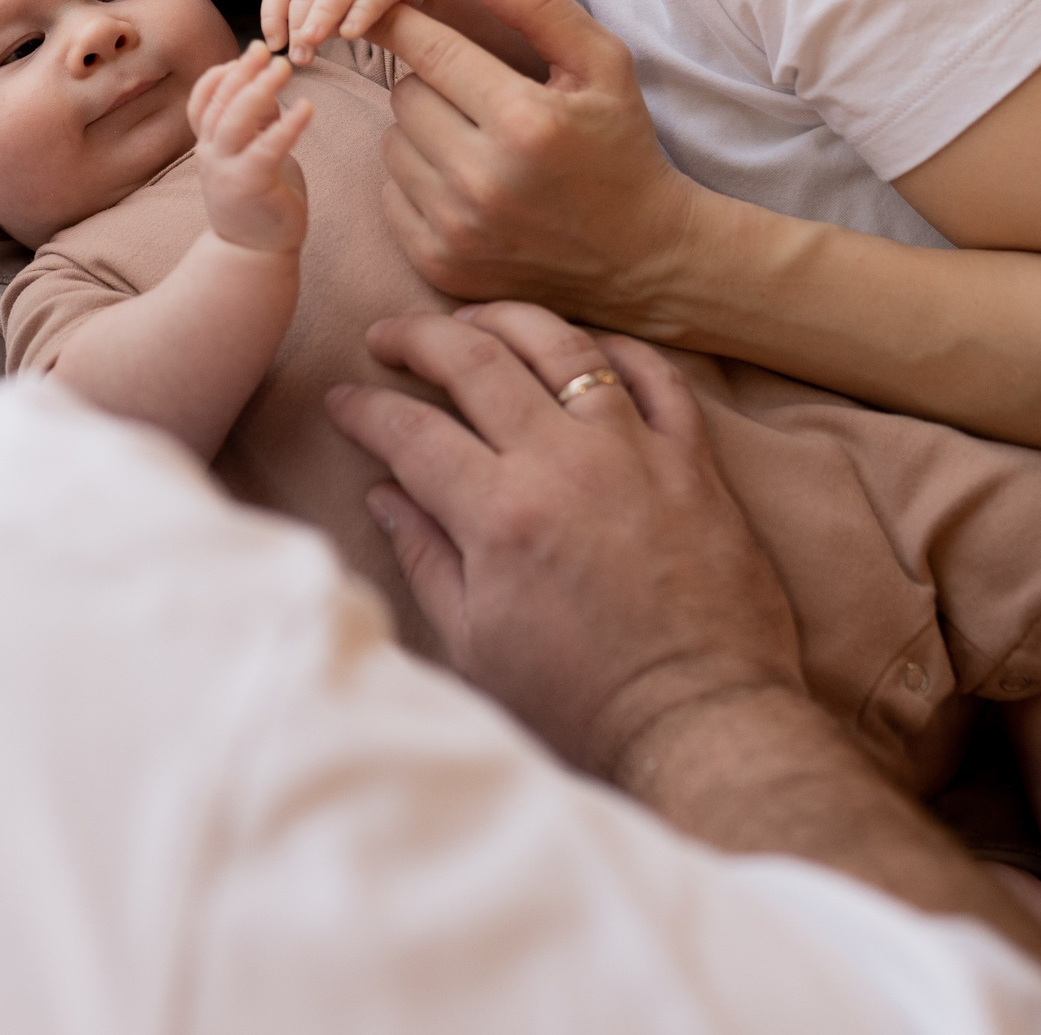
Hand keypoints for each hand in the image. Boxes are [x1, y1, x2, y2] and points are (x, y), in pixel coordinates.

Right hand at [189, 42, 314, 254]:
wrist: (253, 254)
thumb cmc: (258, 201)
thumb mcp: (252, 154)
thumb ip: (256, 123)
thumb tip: (267, 83)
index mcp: (208, 146)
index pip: (202, 101)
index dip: (220, 75)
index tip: (246, 54)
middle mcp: (210, 155)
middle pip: (220, 103)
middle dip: (242, 72)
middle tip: (267, 51)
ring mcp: (227, 171)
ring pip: (236, 120)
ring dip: (260, 89)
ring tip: (283, 68)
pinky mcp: (251, 185)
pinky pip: (267, 148)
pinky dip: (286, 125)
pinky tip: (306, 107)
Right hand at [327, 304, 802, 779]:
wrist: (696, 720)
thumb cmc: (580, 700)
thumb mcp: (475, 644)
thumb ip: (427, 558)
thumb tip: (387, 496)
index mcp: (499, 516)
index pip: (410, 432)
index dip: (365, 408)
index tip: (343, 399)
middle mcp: (563, 464)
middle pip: (475, 361)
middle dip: (418, 338)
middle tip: (388, 336)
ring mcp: (634, 453)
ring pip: (563, 346)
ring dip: (507, 320)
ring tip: (474, 321)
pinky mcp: (693, 462)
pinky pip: (656, 376)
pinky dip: (615, 349)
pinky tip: (584, 347)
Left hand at [373, 0, 704, 327]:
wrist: (643, 259)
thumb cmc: (621, 149)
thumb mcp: (602, 64)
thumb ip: (536, 4)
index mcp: (524, 120)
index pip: (429, 51)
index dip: (401, 25)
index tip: (386, 12)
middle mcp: (483, 178)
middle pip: (404, 97)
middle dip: (434, 88)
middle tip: (478, 100)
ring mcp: (458, 229)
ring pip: (392, 145)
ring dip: (422, 136)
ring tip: (476, 145)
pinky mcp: (440, 264)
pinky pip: (390, 196)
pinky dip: (417, 185)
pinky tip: (466, 188)